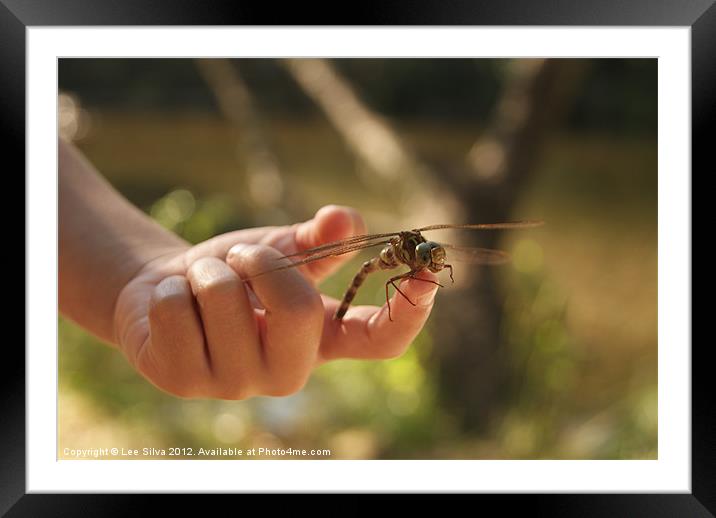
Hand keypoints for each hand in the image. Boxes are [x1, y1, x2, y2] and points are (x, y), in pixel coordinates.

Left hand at [113, 205, 438, 398]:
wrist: (165, 288)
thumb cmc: (235, 272)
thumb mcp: (280, 250)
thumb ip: (316, 239)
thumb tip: (345, 217)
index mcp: (322, 340)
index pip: (380, 342)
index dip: (409, 312)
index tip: (428, 271)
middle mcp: (287, 370)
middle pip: (299, 313)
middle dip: (264, 265)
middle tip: (242, 256)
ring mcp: (235, 383)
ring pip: (226, 302)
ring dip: (208, 270)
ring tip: (203, 281)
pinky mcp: (183, 381)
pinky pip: (176, 310)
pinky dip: (171, 287)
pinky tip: (174, 303)